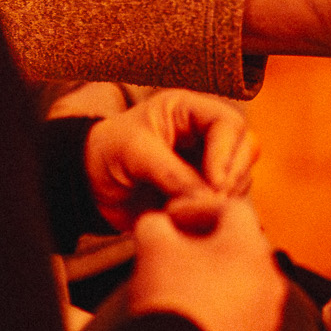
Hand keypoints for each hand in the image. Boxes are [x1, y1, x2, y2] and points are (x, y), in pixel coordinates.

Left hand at [84, 90, 259, 232]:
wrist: (86, 186)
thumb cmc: (105, 155)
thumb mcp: (136, 154)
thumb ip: (173, 173)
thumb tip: (209, 198)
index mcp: (189, 111)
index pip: (228, 124)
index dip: (227, 153)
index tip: (216, 183)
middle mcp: (205, 134)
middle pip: (245, 149)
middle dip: (232, 176)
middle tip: (213, 200)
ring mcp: (208, 163)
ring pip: (240, 177)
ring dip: (225, 196)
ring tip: (193, 210)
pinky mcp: (204, 191)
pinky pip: (227, 200)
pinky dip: (217, 211)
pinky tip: (194, 218)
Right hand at [128, 195, 285, 330]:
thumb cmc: (169, 298)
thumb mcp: (153, 249)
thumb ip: (156, 225)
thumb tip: (158, 224)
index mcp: (251, 247)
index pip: (231, 211)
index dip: (196, 208)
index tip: (168, 218)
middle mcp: (270, 276)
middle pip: (240, 246)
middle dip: (207, 240)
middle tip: (174, 247)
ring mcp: (269, 312)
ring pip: (243, 280)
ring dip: (216, 274)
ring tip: (182, 281)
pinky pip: (243, 312)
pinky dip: (222, 304)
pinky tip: (194, 312)